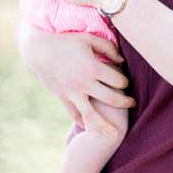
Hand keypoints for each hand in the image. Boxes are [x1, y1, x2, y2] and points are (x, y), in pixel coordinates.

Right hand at [17, 27, 134, 133]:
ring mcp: (72, 93)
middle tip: (133, 103)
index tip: (126, 82)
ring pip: (92, 116)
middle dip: (126, 102)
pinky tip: (91, 128)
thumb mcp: (89, 39)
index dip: (126, 82)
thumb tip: (122, 61)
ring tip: (115, 133)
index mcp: (92, 68)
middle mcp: (83, 83)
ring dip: (105, 126)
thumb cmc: (66, 42)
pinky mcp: (62, 98)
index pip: (118, 81)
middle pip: (111, 99)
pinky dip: (83, 123)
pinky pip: (75, 115)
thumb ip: (108, 48)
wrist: (39, 51)